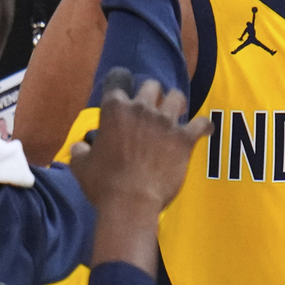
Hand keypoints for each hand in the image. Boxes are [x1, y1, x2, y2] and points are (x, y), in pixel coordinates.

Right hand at [69, 70, 210, 219]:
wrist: (130, 203)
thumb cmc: (103, 184)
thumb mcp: (81, 165)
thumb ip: (80, 150)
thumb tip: (79, 146)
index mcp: (115, 110)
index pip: (117, 81)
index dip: (121, 83)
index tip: (124, 91)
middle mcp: (141, 109)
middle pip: (151, 85)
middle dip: (152, 93)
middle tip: (153, 106)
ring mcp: (164, 123)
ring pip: (177, 97)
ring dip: (176, 103)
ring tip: (177, 112)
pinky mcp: (184, 139)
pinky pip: (202, 123)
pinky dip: (204, 126)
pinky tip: (205, 130)